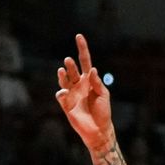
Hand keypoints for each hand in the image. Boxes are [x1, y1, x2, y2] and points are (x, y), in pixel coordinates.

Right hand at [55, 33, 113, 149]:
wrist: (98, 129)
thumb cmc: (103, 111)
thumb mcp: (104, 95)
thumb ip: (97, 83)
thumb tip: (93, 70)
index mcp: (90, 80)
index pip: (85, 61)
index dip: (82, 49)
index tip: (79, 36)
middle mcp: (80, 84)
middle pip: (73, 70)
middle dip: (70, 65)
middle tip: (68, 60)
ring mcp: (72, 93)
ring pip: (65, 80)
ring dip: (63, 74)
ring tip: (63, 69)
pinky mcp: (66, 104)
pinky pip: (61, 94)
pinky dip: (61, 91)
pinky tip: (64, 91)